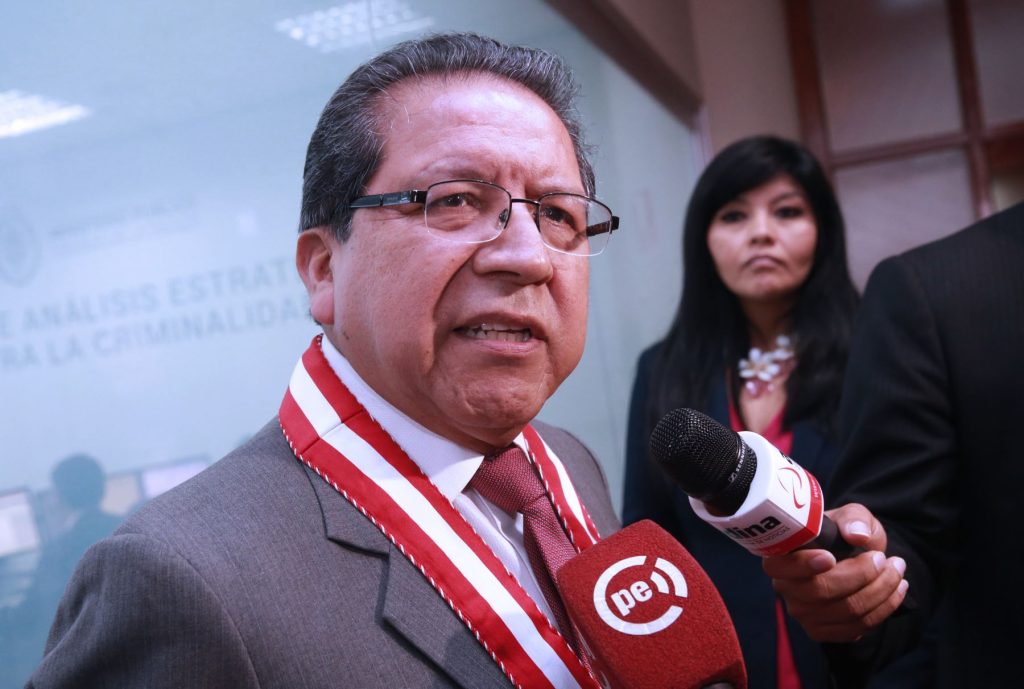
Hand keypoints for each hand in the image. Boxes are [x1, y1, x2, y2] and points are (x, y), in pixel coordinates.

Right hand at [762, 503, 908, 642]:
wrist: (854, 558)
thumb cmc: (843, 534)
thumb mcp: (850, 516)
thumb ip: (854, 519)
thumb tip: (858, 534)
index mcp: (780, 556)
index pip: (781, 566)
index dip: (804, 564)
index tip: (830, 557)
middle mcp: (785, 588)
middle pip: (822, 591)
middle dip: (861, 574)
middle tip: (883, 558)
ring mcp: (802, 614)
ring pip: (847, 610)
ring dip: (881, 590)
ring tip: (897, 570)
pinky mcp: (822, 631)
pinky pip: (858, 627)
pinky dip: (884, 608)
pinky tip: (896, 590)